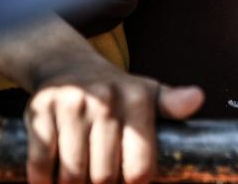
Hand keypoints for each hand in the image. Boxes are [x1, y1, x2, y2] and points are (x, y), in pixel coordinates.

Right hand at [25, 66, 203, 183]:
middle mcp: (105, 99)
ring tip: (78, 181)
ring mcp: (71, 104)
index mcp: (138, 98)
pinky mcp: (40, 110)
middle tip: (100, 181)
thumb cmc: (115, 92)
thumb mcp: (148, 94)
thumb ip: (172, 104)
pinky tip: (49, 179)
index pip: (140, 167)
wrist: (68, 65)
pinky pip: (40, 163)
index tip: (128, 183)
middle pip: (104, 176)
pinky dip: (42, 180)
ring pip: (72, 175)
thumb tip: (198, 98)